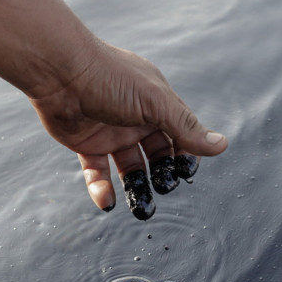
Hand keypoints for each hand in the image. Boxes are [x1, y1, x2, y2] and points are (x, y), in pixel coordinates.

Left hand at [30, 42, 227, 218]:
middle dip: (163, 175)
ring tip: (141, 209)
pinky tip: (107, 202)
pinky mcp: (86, 145)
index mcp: (157, 103)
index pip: (180, 134)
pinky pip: (97, 172)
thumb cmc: (109, 78)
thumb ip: (186, 127)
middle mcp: (136, 118)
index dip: (185, 155)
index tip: (184, 174)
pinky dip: (102, 189)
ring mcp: (111, 132)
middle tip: (163, 190)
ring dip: (136, 189)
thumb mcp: (156, 103)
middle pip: (158, 154)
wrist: (59, 72)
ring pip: (130, 168)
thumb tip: (221, 145)